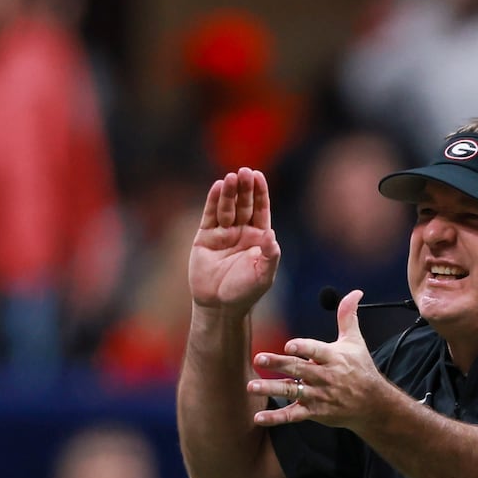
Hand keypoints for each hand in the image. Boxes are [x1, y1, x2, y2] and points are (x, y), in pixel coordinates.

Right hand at [189, 167, 280, 314]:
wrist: (220, 306)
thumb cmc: (245, 292)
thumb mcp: (264, 275)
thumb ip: (270, 255)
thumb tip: (271, 235)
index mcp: (259, 238)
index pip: (260, 210)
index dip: (260, 193)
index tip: (259, 176)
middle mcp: (241, 232)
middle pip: (244, 204)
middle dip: (245, 188)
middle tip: (245, 171)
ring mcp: (223, 233)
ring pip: (227, 207)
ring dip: (230, 192)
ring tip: (231, 177)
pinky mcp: (205, 237)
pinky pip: (210, 215)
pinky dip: (213, 201)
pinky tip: (217, 187)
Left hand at [250, 289, 387, 427]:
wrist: (373, 404)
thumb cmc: (361, 369)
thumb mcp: (356, 342)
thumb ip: (348, 316)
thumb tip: (355, 292)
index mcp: (334, 358)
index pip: (316, 351)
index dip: (303, 348)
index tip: (289, 346)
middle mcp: (325, 377)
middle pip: (299, 369)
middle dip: (279, 364)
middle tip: (259, 359)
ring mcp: (319, 396)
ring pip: (292, 392)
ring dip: (271, 389)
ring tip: (252, 386)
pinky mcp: (315, 412)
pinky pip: (293, 416)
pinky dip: (276, 418)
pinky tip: (258, 417)